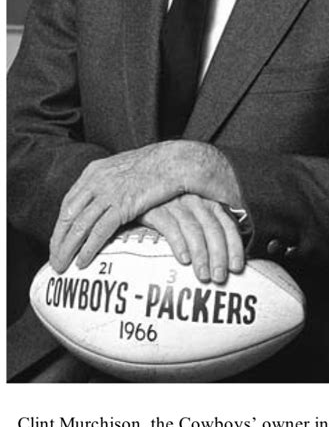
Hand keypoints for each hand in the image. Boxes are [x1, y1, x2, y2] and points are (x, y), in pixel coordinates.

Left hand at [49, 140, 242, 272]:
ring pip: (79, 225)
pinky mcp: (123, 204)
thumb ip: (111, 184)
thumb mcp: (125, 171)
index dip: (60, 226)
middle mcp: (96, 181)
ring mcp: (109, 192)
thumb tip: (103, 203)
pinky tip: (83, 261)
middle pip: (68, 216)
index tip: (57, 243)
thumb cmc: (156, 168)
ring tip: (63, 267)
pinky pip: (99, 230)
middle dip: (59, 241)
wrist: (176, 160)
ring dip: (68, 249)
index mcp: (95, 172)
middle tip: (55, 262)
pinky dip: (89, 248)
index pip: (69, 203)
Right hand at [140, 194, 244, 283]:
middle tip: (219, 277)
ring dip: (201, 254)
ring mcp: (175, 204)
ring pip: (193, 229)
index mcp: (208, 203)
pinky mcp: (155, 209)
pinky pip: (170, 227)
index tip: (237, 268)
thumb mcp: (193, 218)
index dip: (234, 246)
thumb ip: (210, 233)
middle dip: (219, 255)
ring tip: (203, 275)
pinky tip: (183, 260)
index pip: (227, 224)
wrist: (138, 199)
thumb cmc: (170, 215)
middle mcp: (195, 201)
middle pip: (212, 229)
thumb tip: (228, 261)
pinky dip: (179, 244)